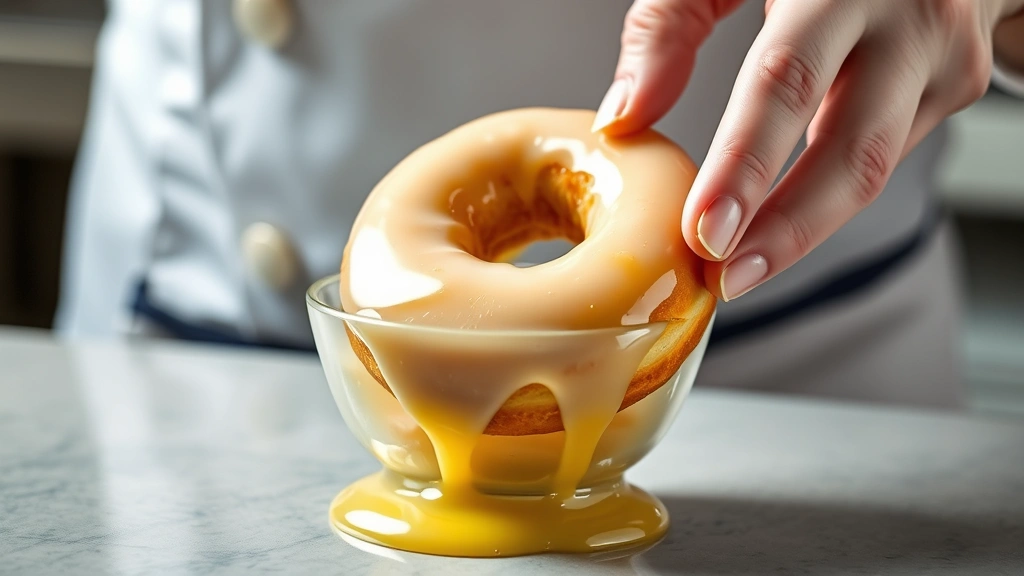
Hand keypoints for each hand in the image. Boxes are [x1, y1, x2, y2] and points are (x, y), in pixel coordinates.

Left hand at [596, 0, 1023, 300]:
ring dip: (804, 228)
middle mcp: (910, 15)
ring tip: (741, 268)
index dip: (744, 167)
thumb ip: (667, 27)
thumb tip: (623, 118)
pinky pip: (886, 154)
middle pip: (853, 151)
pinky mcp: (961, 82)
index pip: (785, 83)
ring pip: (875, 168)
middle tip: (726, 278)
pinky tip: (785, 215)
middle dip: (786, 231)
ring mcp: (946, 53)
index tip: (705, 233)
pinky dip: (829, 190)